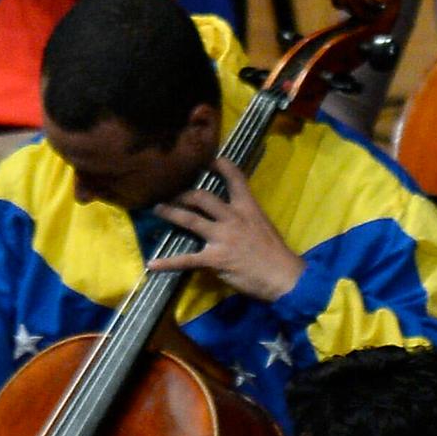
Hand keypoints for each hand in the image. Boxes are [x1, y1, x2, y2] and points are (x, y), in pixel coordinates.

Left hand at [143, 159, 305, 302]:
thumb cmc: (275, 252)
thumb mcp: (263, 224)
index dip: (219, 165)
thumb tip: (229, 212)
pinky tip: (153, 264)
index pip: (234, 177)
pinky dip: (168, 263)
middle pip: (202, 197)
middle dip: (184, 193)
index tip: (206, 159)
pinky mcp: (215, 259)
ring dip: (171, 213)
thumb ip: (245, 216)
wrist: (283, 276)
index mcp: (247, 207)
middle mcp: (232, 218)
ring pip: (190, 220)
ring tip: (157, 209)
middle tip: (171, 192)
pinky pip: (186, 259)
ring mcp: (222, 237)